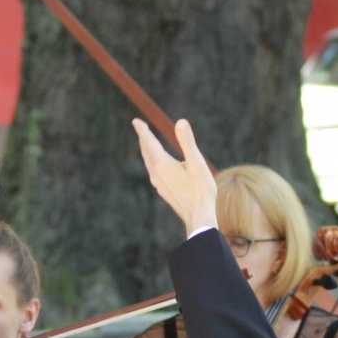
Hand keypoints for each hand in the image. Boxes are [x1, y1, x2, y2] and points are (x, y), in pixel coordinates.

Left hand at [133, 118, 217, 235]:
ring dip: (147, 150)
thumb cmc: (201, 190)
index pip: (149, 143)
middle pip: (146, 152)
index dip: (143, 130)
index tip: (136, 121)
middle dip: (143, 138)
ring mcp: (159, 184)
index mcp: (163, 164)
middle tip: (140, 127)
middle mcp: (157, 174)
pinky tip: (157, 164)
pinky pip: (154, 171)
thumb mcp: (197, 163)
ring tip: (146, 142)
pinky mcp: (164, 190)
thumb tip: (180, 122)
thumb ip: (187, 142)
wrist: (198, 216)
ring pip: (149, 162)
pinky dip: (152, 161)